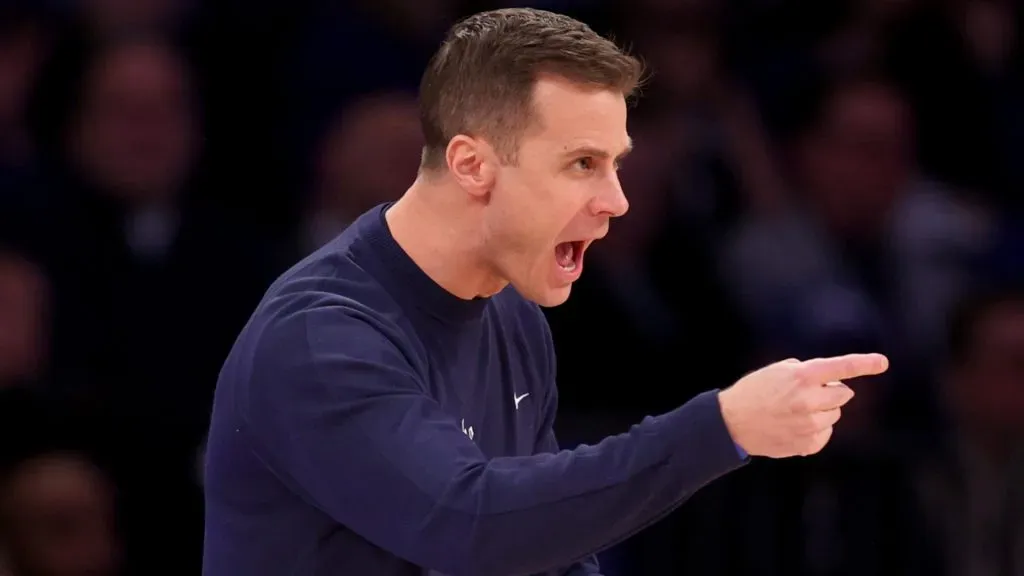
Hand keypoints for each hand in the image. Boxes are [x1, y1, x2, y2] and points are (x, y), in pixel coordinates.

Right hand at [717, 354, 888, 457]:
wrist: (733, 422)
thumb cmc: (755, 391)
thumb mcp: (779, 370)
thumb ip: (809, 372)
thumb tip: (834, 383)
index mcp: (803, 376)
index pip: (841, 367)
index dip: (864, 364)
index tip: (882, 363)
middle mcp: (810, 400)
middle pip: (844, 394)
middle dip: (831, 392)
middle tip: (807, 394)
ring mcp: (810, 424)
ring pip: (835, 415)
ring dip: (822, 411)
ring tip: (795, 412)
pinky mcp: (808, 444)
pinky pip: (826, 434)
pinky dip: (816, 429)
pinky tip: (794, 426)